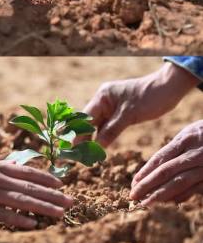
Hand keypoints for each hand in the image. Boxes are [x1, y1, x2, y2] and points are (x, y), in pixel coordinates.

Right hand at [0, 145, 72, 228]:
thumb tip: (6, 163)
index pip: (27, 173)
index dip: (45, 179)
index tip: (61, 185)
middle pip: (30, 188)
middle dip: (53, 196)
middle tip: (72, 202)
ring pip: (22, 201)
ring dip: (44, 208)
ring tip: (61, 213)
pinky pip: (4, 215)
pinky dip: (19, 219)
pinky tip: (33, 223)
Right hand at [83, 62, 199, 146]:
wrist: (169, 88)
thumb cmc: (150, 97)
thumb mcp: (130, 115)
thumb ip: (111, 130)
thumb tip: (97, 146)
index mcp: (102, 96)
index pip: (85, 117)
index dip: (78, 133)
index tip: (73, 148)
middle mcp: (104, 100)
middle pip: (88, 121)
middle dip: (83, 137)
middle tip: (78, 154)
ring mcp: (111, 106)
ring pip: (97, 125)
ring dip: (93, 138)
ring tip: (87, 154)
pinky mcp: (120, 112)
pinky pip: (107, 125)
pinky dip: (104, 136)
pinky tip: (99, 147)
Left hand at [131, 120, 202, 204]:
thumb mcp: (193, 131)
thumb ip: (176, 148)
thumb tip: (155, 168)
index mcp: (187, 138)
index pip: (160, 158)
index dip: (145, 171)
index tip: (133, 182)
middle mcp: (196, 152)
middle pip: (166, 171)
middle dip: (147, 185)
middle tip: (132, 196)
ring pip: (180, 182)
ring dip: (161, 194)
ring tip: (146, 203)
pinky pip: (196, 187)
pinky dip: (182, 195)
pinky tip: (170, 202)